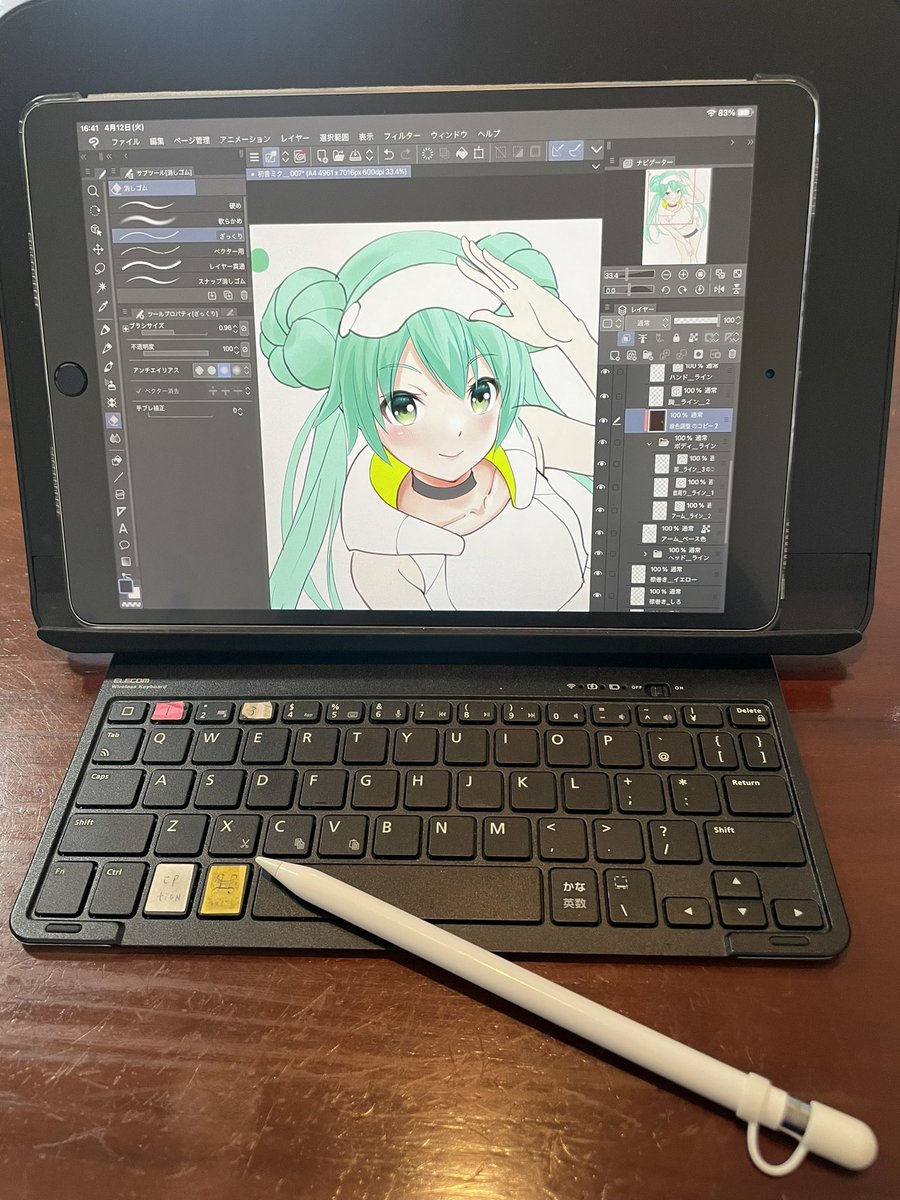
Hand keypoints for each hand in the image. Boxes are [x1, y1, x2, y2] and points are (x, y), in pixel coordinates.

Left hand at [456, 235, 579, 349]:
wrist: (561, 335)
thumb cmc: (540, 331)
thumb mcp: (510, 327)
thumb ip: (492, 318)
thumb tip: (472, 315)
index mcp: (509, 298)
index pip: (486, 281)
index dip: (472, 272)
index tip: (459, 262)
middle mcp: (513, 288)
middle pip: (490, 270)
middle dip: (475, 257)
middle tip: (463, 242)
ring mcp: (521, 287)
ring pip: (497, 269)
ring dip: (483, 257)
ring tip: (469, 245)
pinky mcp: (528, 288)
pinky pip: (510, 274)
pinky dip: (497, 265)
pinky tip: (485, 256)